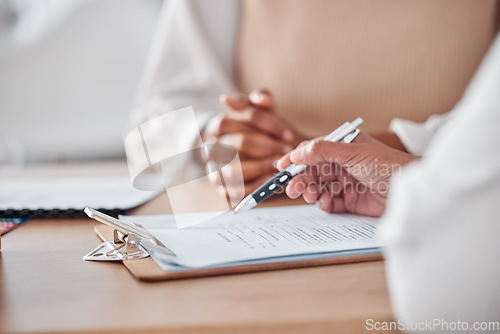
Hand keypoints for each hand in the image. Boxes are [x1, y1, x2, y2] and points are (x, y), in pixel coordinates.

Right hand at [203, 89, 306, 193]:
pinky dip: (255, 186)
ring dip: (261, 166)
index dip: (268, 125)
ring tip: (279, 165)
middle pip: (240, 143)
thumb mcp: (258, 113)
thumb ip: (262, 100)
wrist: (246, 159)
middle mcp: (212, 147)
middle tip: (287, 151)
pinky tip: (270, 180)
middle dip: (268, 147)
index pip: (240, 118)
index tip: (288, 134)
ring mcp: (215, 169)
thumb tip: (262, 99)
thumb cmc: (255, 133)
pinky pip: (236, 191)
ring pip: (234, 169)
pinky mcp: (223, 190)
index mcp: (219, 124)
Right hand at [277, 133, 418, 216]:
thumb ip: (322, 150)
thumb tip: (297, 152)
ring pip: (318, 188)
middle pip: (312, 172)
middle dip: (301, 179)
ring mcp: (345, 183)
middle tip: (292, 188)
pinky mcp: (350, 201)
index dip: (295, 159)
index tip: (281, 167)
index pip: (312, 152)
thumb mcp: (352, 152)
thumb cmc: (388, 164)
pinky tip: (327, 202)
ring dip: (311, 192)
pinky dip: (325, 204)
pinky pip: (329, 203)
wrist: (410, 190)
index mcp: (342, 147)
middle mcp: (342, 164)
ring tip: (312, 196)